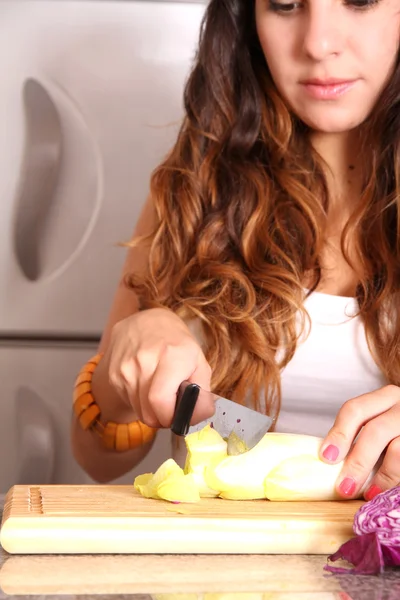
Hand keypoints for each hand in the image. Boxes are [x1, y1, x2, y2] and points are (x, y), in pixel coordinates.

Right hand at [105, 308, 213, 428]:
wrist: (146, 322)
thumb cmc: (177, 344)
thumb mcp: (199, 363)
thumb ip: (204, 393)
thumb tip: (200, 416)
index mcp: (172, 355)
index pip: (160, 401)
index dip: (171, 418)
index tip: (178, 416)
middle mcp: (145, 360)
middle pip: (149, 412)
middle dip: (163, 418)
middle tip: (171, 409)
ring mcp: (125, 367)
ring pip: (139, 411)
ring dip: (151, 410)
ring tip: (160, 393)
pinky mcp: (113, 374)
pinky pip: (129, 402)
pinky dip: (140, 401)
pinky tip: (146, 385)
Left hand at [319, 385, 399, 500]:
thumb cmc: (398, 430)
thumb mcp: (381, 421)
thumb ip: (360, 434)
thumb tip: (329, 459)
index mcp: (385, 397)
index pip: (355, 410)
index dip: (339, 434)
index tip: (326, 457)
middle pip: (376, 431)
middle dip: (358, 461)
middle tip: (344, 487)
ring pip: (398, 450)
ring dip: (381, 476)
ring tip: (369, 493)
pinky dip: (396, 481)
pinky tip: (387, 491)